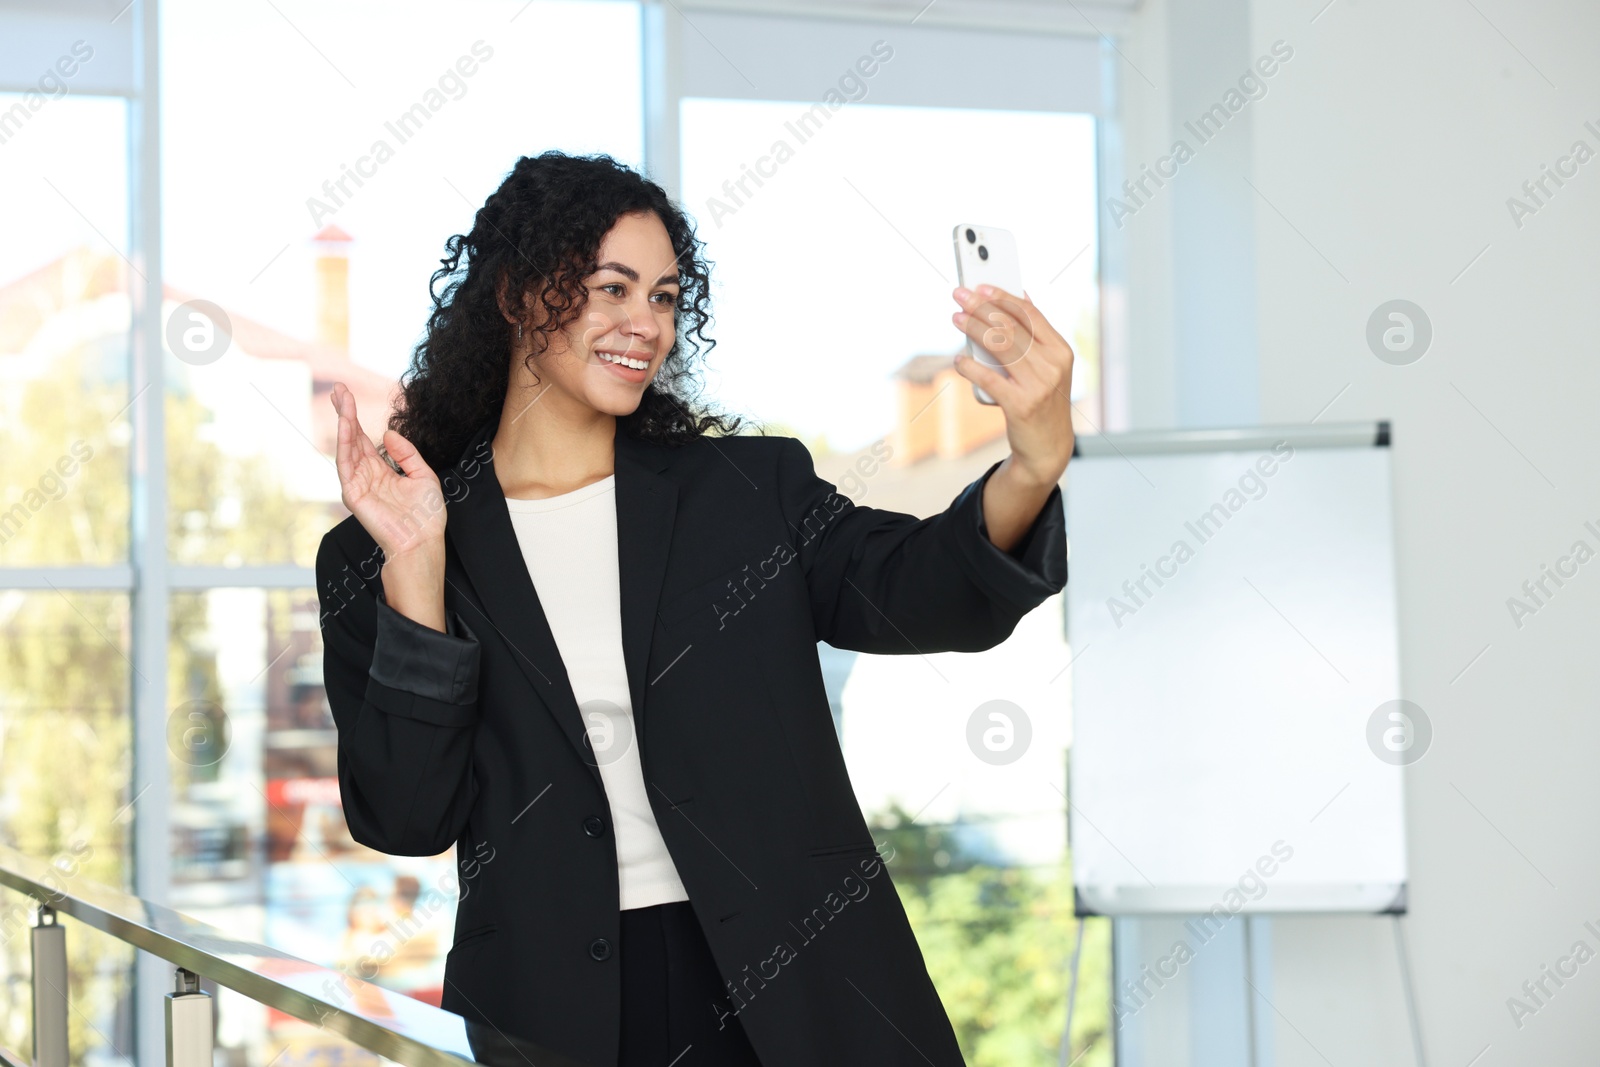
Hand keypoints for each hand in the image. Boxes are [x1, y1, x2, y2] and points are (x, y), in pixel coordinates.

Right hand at [330, 383, 446, 561]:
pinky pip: (346, 464)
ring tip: (341, 400)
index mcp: (382, 471)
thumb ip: (406, 453)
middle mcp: (366, 475)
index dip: (356, 418)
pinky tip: (347, 424)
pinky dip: (345, 443)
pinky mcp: (353, 494)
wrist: (423, 541)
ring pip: (347, 447)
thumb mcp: (423, 475)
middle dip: (345, 413)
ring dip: (344, 422)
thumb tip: (387, 433)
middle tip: (338, 389)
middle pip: (351, 438)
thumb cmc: (426, 515)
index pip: (364, 439)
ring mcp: (358, 484)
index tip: (348, 395)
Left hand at [950, 284, 1075, 486]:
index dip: (1003, 297)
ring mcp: (1039, 386)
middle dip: (981, 307)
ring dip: (973, 328)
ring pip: (999, 347)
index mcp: (1061, 351)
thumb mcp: (1048, 367)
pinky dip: (970, 367)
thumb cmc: (1042, 401)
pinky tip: (959, 359)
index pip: (1030, 314)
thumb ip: (1036, 335)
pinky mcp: (1021, 406)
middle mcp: (1053, 365)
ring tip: (955, 318)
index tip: (981, 286)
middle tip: (960, 296)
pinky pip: (989, 379)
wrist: (1048, 447)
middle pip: (1011, 326)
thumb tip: (1020, 295)